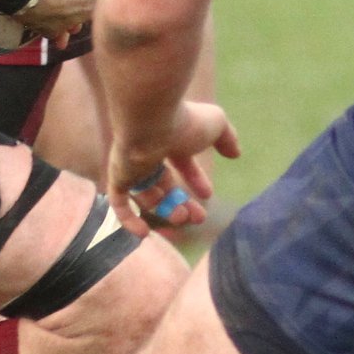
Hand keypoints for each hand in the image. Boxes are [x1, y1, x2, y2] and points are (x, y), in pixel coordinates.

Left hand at [109, 101, 239, 233]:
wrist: (151, 119)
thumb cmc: (185, 121)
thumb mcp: (216, 125)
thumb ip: (227, 138)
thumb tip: (236, 154)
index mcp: (169, 139)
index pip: (181, 162)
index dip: (195, 179)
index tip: (208, 194)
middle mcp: (149, 152)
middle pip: (164, 183)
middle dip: (182, 202)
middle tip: (198, 217)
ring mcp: (131, 166)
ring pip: (147, 195)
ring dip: (165, 210)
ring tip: (182, 217)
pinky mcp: (118, 177)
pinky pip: (119, 203)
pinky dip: (129, 220)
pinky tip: (144, 234)